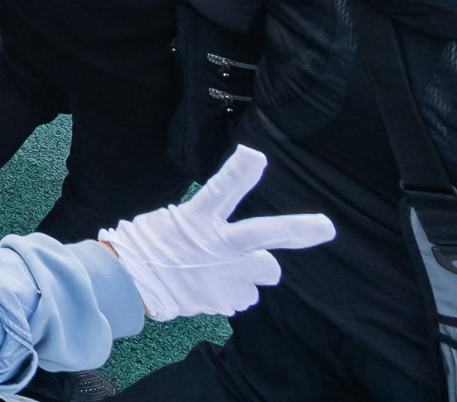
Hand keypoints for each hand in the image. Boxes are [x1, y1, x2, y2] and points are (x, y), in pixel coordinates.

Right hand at [98, 147, 332, 320]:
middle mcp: (216, 246)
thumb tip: (250, 248)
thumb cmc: (150, 244)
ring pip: (265, 271)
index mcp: (196, 219)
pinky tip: (210, 286)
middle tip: (326, 227)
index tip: (256, 156)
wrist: (131, 283)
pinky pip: (247, 294)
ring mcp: (223, 276)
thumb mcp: (173, 221)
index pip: (220, 190)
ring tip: (222, 271)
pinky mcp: (227, 300)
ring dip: (252, 271)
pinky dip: (234, 291)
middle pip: (262, 234)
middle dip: (298, 230)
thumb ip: (212, 226)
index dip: (239, 172)